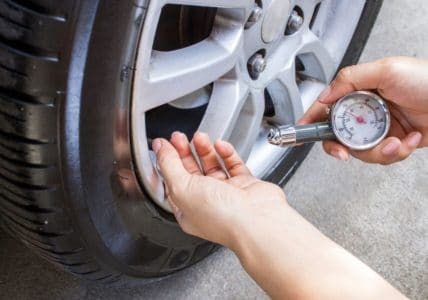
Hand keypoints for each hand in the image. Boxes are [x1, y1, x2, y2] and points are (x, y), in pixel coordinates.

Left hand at [152, 132, 286, 248]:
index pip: (173, 181)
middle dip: (185, 152)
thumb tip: (160, 148)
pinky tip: (221, 145)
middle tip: (180, 137)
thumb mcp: (182, 188)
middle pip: (192, 172)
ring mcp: (227, 194)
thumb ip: (169, 166)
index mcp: (188, 210)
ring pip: (213, 165)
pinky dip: (227, 153)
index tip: (165, 143)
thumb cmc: (222, 216)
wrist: (258, 219)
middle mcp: (207, 203)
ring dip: (205, 150)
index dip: (168, 161)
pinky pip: (233, 164)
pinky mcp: (245, 185)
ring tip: (200, 137)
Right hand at [299, 57, 427, 163]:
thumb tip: (325, 95)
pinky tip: (410, 139)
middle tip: (344, 151)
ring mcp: (380, 128)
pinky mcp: (395, 143)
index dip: (312, 119)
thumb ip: (350, 79)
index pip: (328, 107)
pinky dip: (397, 152)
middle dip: (341, 147)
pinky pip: (384, 156)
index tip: (302, 130)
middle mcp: (367, 111)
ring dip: (377, 151)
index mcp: (360, 92)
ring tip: (394, 142)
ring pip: (361, 151)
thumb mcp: (386, 69)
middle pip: (339, 135)